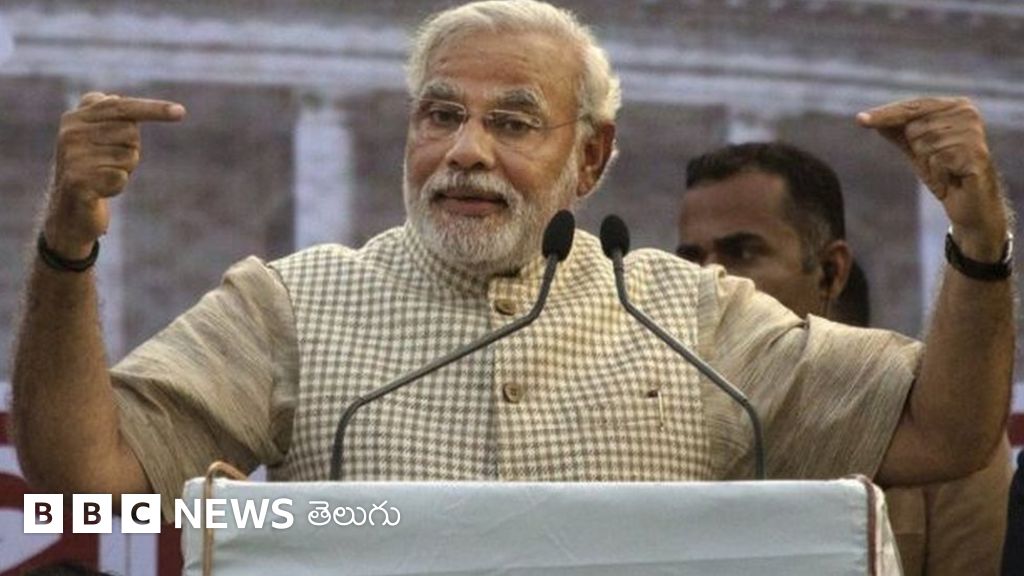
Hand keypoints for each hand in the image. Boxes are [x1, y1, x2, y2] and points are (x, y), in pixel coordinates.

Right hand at [45, 92, 185, 258]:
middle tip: (110, 162)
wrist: (68, 209)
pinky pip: (120, 178)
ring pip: (128, 156)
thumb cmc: (93, 168)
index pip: (122, 107)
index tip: (181, 112)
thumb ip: (109, 116)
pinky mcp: (78, 181)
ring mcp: (72, 157)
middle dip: (131, 149)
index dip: (153, 109)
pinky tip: (100, 190)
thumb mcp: (98, 137)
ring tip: (103, 175)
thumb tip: (115, 97)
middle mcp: (71, 133)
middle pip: (130, 133)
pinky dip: (118, 186)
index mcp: (75, 117)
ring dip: (125, 169)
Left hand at [857, 97, 1008, 258]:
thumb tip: (867, 118)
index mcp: (955, 106)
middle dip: (918, 151)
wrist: (970, 204)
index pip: (912, 107)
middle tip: (937, 163)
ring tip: (946, 172)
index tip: (859, 120)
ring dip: (929, 165)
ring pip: (924, 145)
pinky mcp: (976, 153)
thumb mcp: (917, 150)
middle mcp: (967, 113)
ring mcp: (974, 132)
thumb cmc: (944, 172)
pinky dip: (938, 175)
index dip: (886, 114)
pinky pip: (937, 161)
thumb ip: (897, 132)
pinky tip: (952, 179)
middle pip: (914, 129)